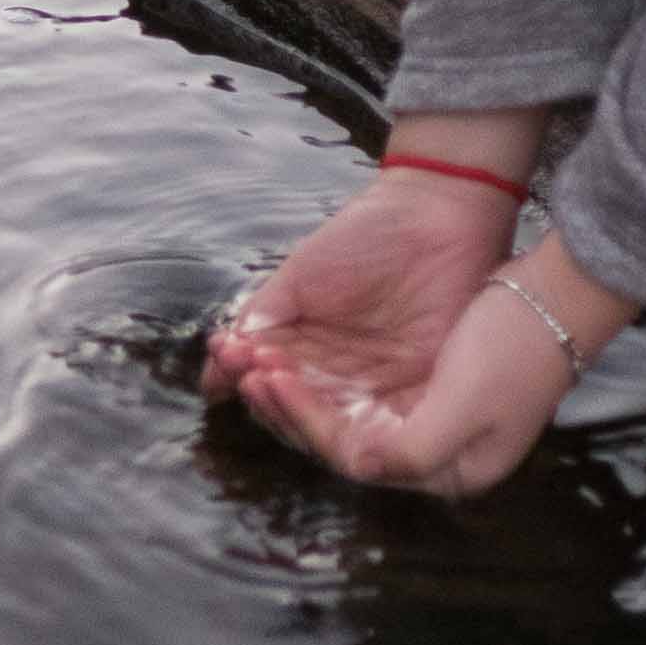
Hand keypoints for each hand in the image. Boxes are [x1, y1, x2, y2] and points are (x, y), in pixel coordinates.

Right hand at [206, 160, 518, 427]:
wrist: (433, 215)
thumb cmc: (365, 236)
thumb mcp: (297, 279)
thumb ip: (258, 324)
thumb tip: (212, 374)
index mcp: (308, 353)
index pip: (269, 386)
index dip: (245, 376)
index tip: (228, 353)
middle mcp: (339, 380)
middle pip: (294, 414)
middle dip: (265, 396)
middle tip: (247, 371)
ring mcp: (375, 390)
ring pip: (326, 429)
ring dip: (291, 409)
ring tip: (266, 378)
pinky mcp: (414, 397)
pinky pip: (372, 429)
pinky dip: (335, 419)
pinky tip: (307, 394)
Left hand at [220, 224, 637, 502]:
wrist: (558, 289)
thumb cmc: (517, 345)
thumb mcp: (467, 403)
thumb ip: (411, 447)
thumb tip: (357, 464)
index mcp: (448, 469)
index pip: (356, 457)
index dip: (306, 421)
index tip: (271, 382)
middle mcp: (431, 450)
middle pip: (342, 439)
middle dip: (291, 408)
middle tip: (247, 374)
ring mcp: (425, 414)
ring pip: (341, 411)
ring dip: (299, 388)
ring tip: (256, 361)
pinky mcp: (421, 379)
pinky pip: (352, 384)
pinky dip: (318, 369)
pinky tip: (288, 349)